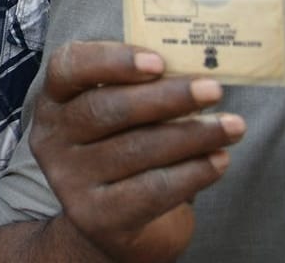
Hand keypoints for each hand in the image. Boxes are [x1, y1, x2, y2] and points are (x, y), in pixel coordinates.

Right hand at [29, 41, 242, 262]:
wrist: (113, 224)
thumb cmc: (125, 150)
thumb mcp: (121, 115)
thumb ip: (142, 89)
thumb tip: (197, 68)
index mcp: (55, 100)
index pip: (68, 67)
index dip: (111, 60)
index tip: (158, 61)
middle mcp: (53, 137)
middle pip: (107, 108)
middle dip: (166, 98)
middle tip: (213, 90)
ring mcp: (69, 180)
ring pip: (135, 150)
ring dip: (192, 135)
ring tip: (232, 126)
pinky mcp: (96, 216)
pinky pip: (151, 190)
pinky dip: (192, 173)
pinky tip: (219, 160)